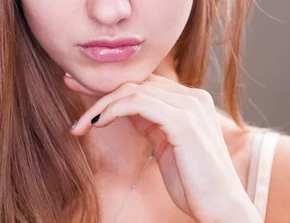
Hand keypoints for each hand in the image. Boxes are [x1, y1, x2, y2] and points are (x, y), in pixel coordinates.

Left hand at [66, 71, 260, 222]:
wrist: (220, 209)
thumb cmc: (192, 182)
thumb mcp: (165, 144)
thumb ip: (150, 122)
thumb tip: (121, 108)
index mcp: (191, 100)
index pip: (144, 80)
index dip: (111, 82)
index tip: (80, 84)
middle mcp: (193, 96)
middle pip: (136, 81)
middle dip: (99, 86)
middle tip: (68, 86)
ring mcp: (191, 106)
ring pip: (132, 90)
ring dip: (100, 104)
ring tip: (80, 123)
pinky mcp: (184, 121)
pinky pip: (138, 103)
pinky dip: (112, 110)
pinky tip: (97, 123)